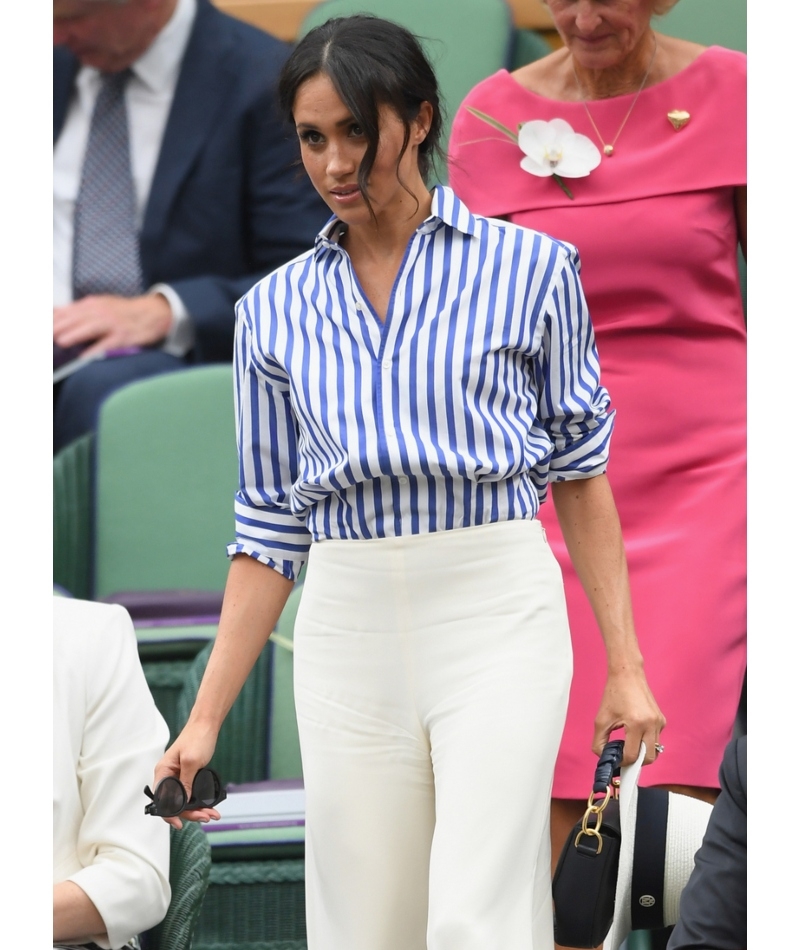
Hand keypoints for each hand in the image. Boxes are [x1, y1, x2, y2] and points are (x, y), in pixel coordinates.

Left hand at [53, 293, 172, 356]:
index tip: (39, 329)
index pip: (66, 311)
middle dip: (60, 327)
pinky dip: (97, 350)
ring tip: (61, 341)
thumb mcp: (99, 305)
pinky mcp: (124, 337)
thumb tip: (51, 314)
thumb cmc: (121, 312)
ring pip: (91, 327)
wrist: (152, 313)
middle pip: (76, 318)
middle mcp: (101, 312)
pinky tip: (86, 356)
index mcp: (91, 304)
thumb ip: (76, 311)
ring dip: (76, 334)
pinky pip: (108, 344)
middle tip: (46, 336)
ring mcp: (113, 324)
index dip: (52, 320)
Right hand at [153, 721, 220, 829]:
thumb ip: (186, 782)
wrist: (207, 725)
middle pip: (175, 803)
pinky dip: (201, 801)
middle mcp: (168, 776)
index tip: (180, 823)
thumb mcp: (191, 761)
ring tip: (212, 814)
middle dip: (190, 813)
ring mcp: (178, 777)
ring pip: (185, 800)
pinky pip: (192, 793)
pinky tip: (211, 807)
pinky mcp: (188, 776)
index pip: (161, 800)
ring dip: (198, 809)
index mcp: (163, 772)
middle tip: (206, 817)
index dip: (169, 814)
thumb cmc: (197, 738)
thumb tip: (184, 802)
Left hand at [593, 667, 665, 767]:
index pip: (633, 756)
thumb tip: (604, 758)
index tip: (615, 760)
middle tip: (623, 757)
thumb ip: (599, 742)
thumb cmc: (614, 694)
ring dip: (642, 752)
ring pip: (654, 750)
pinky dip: (646, 742)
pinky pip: (656, 739)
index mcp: (637, 724)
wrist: (628, 675)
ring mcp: (659, 722)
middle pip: (649, 758)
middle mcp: (652, 724)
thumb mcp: (601, 719)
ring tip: (627, 744)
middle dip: (636, 761)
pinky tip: (635, 733)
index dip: (622, 762)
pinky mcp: (662, 720)